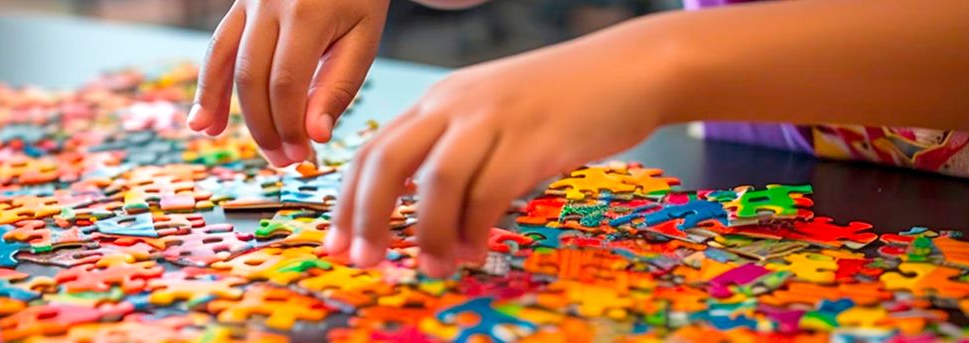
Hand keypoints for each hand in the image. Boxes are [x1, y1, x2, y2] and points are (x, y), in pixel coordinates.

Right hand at [189, 0, 388, 165]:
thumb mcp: (363, 38)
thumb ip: (339, 86)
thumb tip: (315, 136)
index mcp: (306, 13)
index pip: (286, 84)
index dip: (288, 126)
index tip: (300, 155)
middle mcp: (270, 4)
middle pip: (252, 78)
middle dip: (263, 127)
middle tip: (280, 160)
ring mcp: (248, 1)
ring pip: (226, 62)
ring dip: (222, 107)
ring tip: (218, 140)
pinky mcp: (238, 4)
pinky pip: (217, 46)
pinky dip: (207, 84)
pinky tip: (201, 119)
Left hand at [324, 23, 684, 276]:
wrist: (627, 70)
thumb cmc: (560, 102)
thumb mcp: (492, 116)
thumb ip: (457, 153)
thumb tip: (425, 217)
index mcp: (440, 100)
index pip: (373, 148)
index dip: (348, 199)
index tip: (341, 241)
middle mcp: (457, 105)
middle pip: (387, 160)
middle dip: (368, 217)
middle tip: (367, 259)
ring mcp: (495, 119)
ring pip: (436, 180)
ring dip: (429, 232)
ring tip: (435, 264)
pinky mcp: (535, 139)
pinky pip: (490, 191)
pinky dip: (477, 227)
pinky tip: (477, 247)